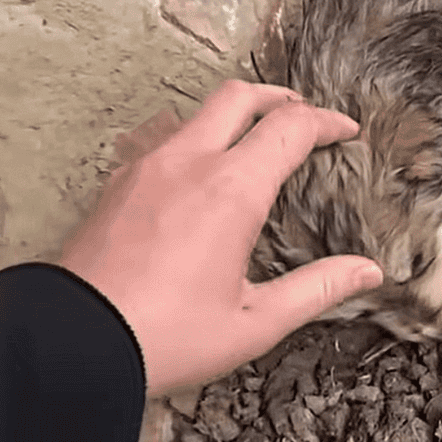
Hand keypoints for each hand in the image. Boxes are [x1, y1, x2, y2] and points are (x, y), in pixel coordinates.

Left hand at [59, 80, 383, 394]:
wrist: (75, 345)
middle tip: (302, 118)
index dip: (326, 122)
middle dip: (279, 98)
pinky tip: (201, 177)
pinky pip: (165, 142)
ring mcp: (145, 168)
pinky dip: (196, 141)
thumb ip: (317, 290)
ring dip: (233, 117)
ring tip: (254, 145)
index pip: (290, 128)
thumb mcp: (255, 323)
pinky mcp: (117, 185)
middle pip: (239, 97)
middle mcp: (187, 164)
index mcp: (231, 191)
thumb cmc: (166, 339)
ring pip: (197, 114)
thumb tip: (366, 271)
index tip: (345, 132)